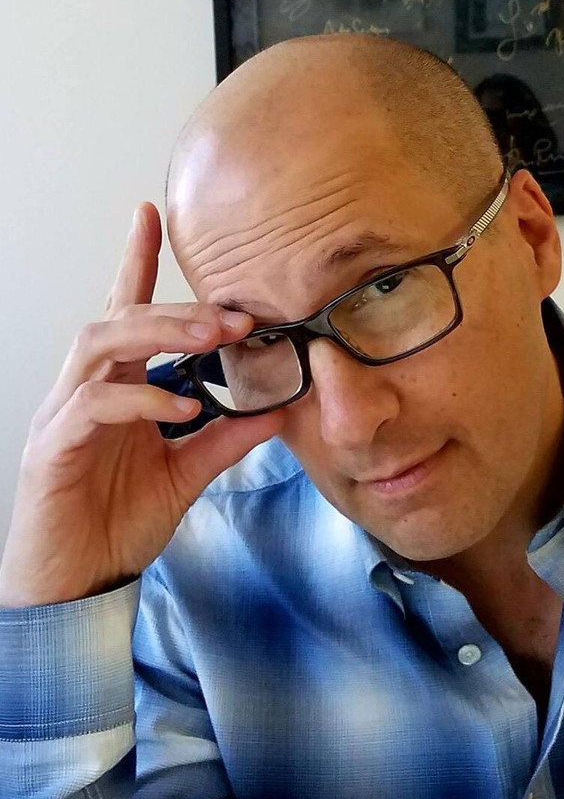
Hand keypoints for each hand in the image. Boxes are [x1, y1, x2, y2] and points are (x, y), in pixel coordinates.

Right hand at [0, 203, 282, 606]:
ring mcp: (65, 416)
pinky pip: (94, 406)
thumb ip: (223, 439)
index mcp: (115, 390)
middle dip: (177, 307)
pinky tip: (179, 405)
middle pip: (120, 320)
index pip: (126, 316)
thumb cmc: (116, 522)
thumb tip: (275, 410)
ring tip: (209, 337)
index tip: (152, 216)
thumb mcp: (184, 475)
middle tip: (232, 311)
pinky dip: (140, 398)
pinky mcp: (54, 448)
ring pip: (99, 345)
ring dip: (156, 333)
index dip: (136, 264)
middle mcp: (86, 391)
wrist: (77, 582)